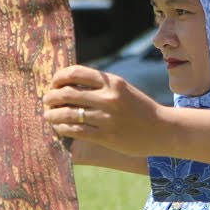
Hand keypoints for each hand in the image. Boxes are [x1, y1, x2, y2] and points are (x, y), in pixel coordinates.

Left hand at [41, 65, 166, 158]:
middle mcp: (108, 97)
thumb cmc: (139, 109)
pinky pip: (76, 131)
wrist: (162, 129)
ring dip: (52, 115)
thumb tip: (69, 84)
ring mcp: (107, 117)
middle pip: (67, 93)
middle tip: (47, 101)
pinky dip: (62, 129)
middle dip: (51, 97)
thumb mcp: (122, 89)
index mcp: (112, 82)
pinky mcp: (106, 136)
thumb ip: (100, 85)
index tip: (54, 84)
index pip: (75, 73)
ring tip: (48, 116)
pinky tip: (59, 129)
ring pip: (68, 113)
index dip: (58, 78)